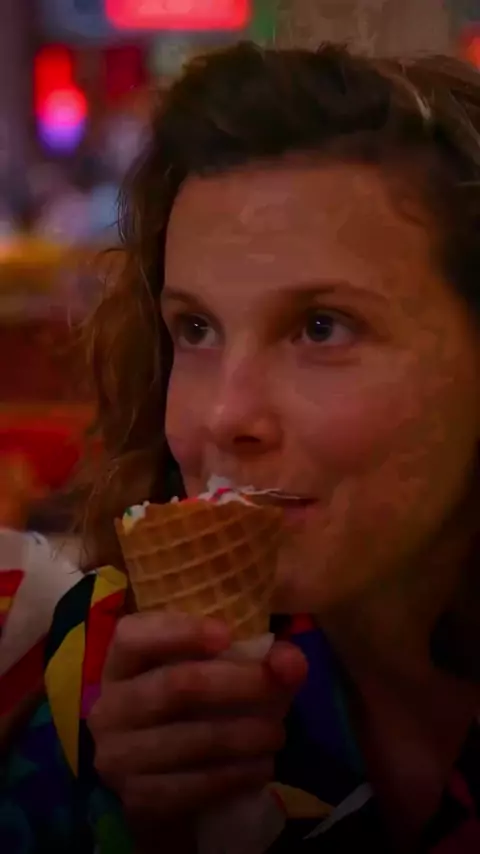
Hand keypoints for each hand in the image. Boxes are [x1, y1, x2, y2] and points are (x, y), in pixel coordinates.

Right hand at [89, 612, 306, 842]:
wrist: (162, 777)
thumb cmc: (190, 704)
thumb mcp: (213, 668)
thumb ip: (256, 656)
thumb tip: (291, 662)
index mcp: (121, 661)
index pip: (133, 635)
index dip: (180, 632)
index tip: (227, 634)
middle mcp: (109, 707)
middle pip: (175, 686)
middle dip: (236, 684)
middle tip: (277, 686)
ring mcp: (118, 757)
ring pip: (191, 739)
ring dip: (244, 735)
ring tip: (277, 733)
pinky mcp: (138, 800)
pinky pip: (194, 786)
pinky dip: (236, 774)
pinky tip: (262, 766)